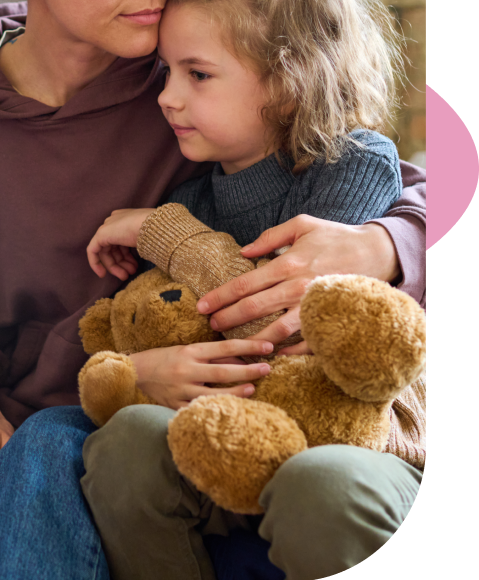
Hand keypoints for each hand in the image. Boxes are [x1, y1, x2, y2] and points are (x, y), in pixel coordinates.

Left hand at [87, 208, 154, 279]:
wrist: (154, 227)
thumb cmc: (156, 232)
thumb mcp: (148, 239)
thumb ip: (139, 245)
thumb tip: (139, 256)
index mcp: (125, 219)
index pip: (122, 241)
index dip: (127, 257)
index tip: (134, 267)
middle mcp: (115, 221)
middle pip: (114, 247)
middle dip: (122, 263)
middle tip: (130, 273)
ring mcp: (107, 227)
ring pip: (106, 251)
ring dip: (115, 266)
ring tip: (126, 275)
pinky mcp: (100, 234)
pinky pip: (93, 251)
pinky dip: (95, 263)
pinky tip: (102, 274)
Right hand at [128, 338, 274, 409]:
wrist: (135, 372)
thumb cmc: (164, 358)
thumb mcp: (187, 349)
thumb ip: (211, 355)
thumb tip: (240, 359)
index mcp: (191, 351)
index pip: (225, 347)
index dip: (248, 346)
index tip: (268, 347)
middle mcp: (187, 369)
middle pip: (223, 371)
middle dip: (248, 370)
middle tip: (267, 369)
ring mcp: (182, 389)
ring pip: (214, 393)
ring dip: (236, 391)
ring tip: (253, 388)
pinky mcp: (175, 405)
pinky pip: (199, 410)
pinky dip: (215, 410)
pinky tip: (229, 411)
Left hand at [196, 215, 399, 346]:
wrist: (377, 251)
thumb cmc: (336, 236)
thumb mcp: (301, 225)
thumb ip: (270, 237)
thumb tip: (244, 252)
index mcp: (288, 263)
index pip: (245, 284)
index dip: (220, 297)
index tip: (202, 307)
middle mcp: (298, 287)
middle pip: (254, 308)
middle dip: (227, 319)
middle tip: (209, 326)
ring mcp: (314, 306)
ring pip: (277, 331)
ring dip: (252, 340)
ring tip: (234, 347)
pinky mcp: (330, 319)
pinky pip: (307, 343)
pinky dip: (288, 352)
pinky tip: (271, 354)